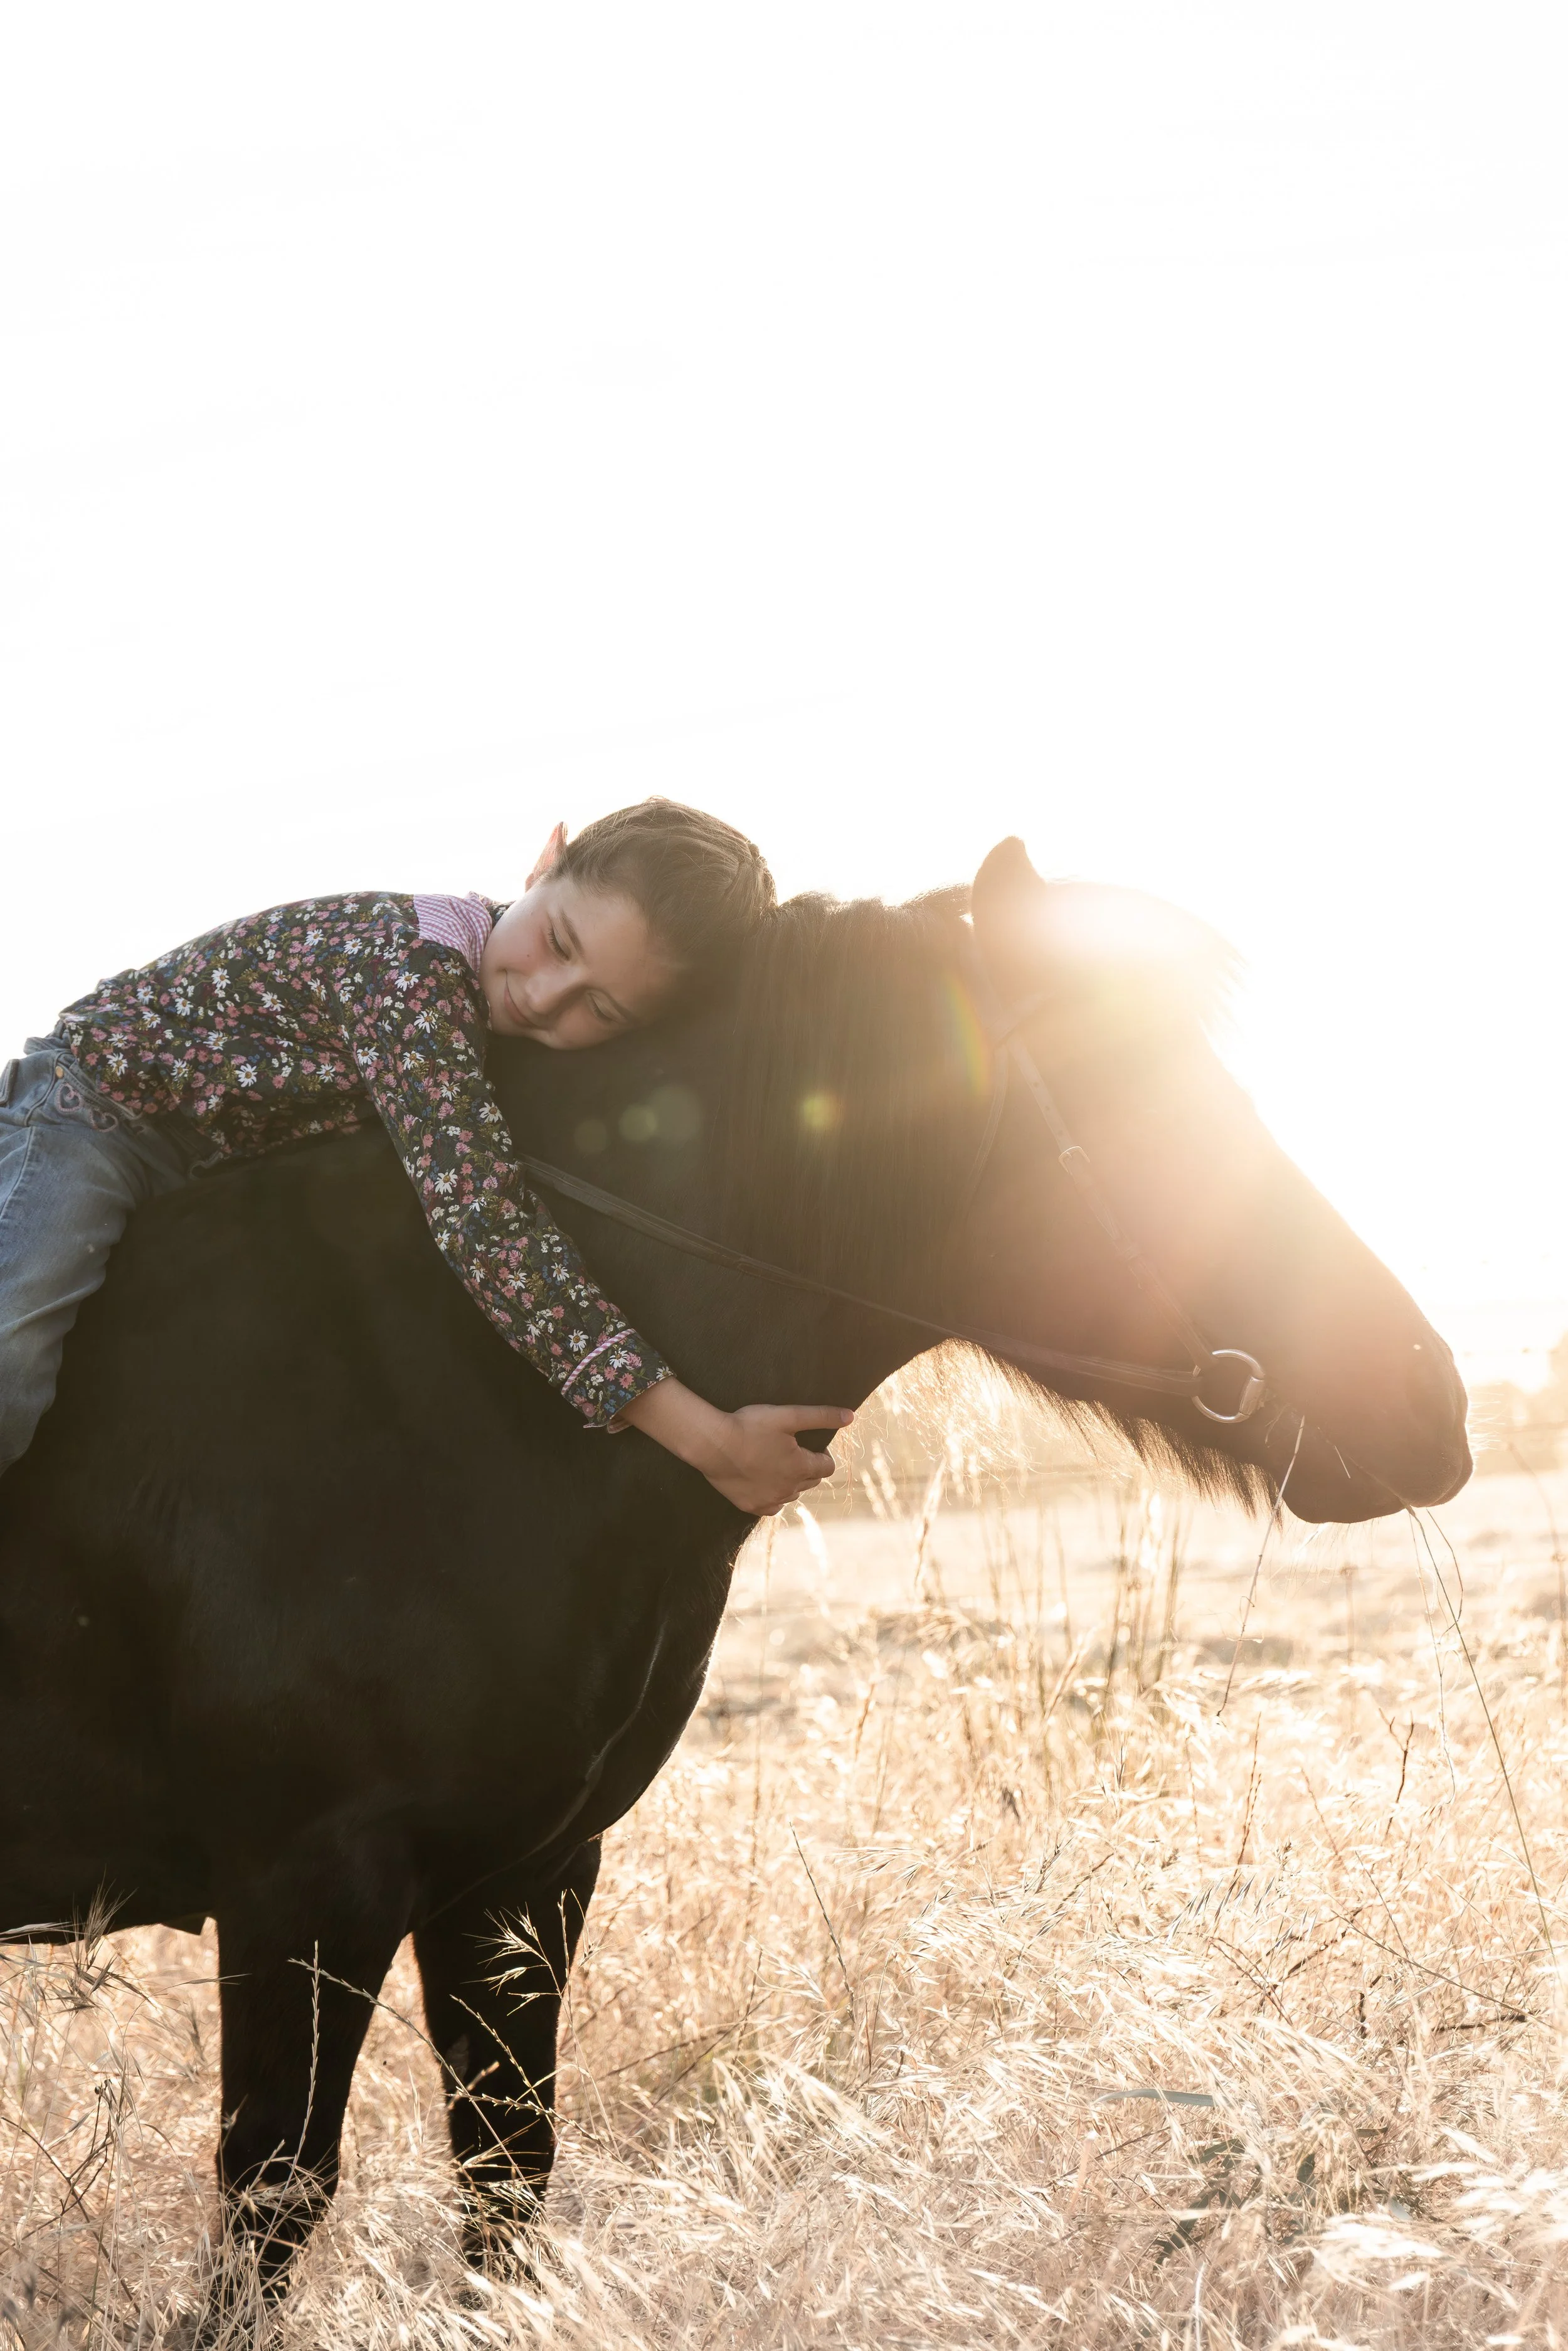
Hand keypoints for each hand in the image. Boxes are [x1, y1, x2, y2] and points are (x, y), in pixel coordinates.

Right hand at [617, 1379, 853, 1515]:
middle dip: (808, 1469)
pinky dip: (772, 1496)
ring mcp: (770, 1500)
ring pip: (792, 1494)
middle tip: (792, 1452)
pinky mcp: (751, 1507)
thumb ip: (820, 1416)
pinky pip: (772, 1506)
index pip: (827, 1468)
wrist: (713, 1444)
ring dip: (790, 1482)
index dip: (822, 1456)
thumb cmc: (750, 1426)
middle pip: (811, 1482)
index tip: (810, 1447)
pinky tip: (763, 1482)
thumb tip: (851, 1416)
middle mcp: (789, 1489)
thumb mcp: (788, 1415)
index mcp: (801, 1467)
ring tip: (776, 1464)